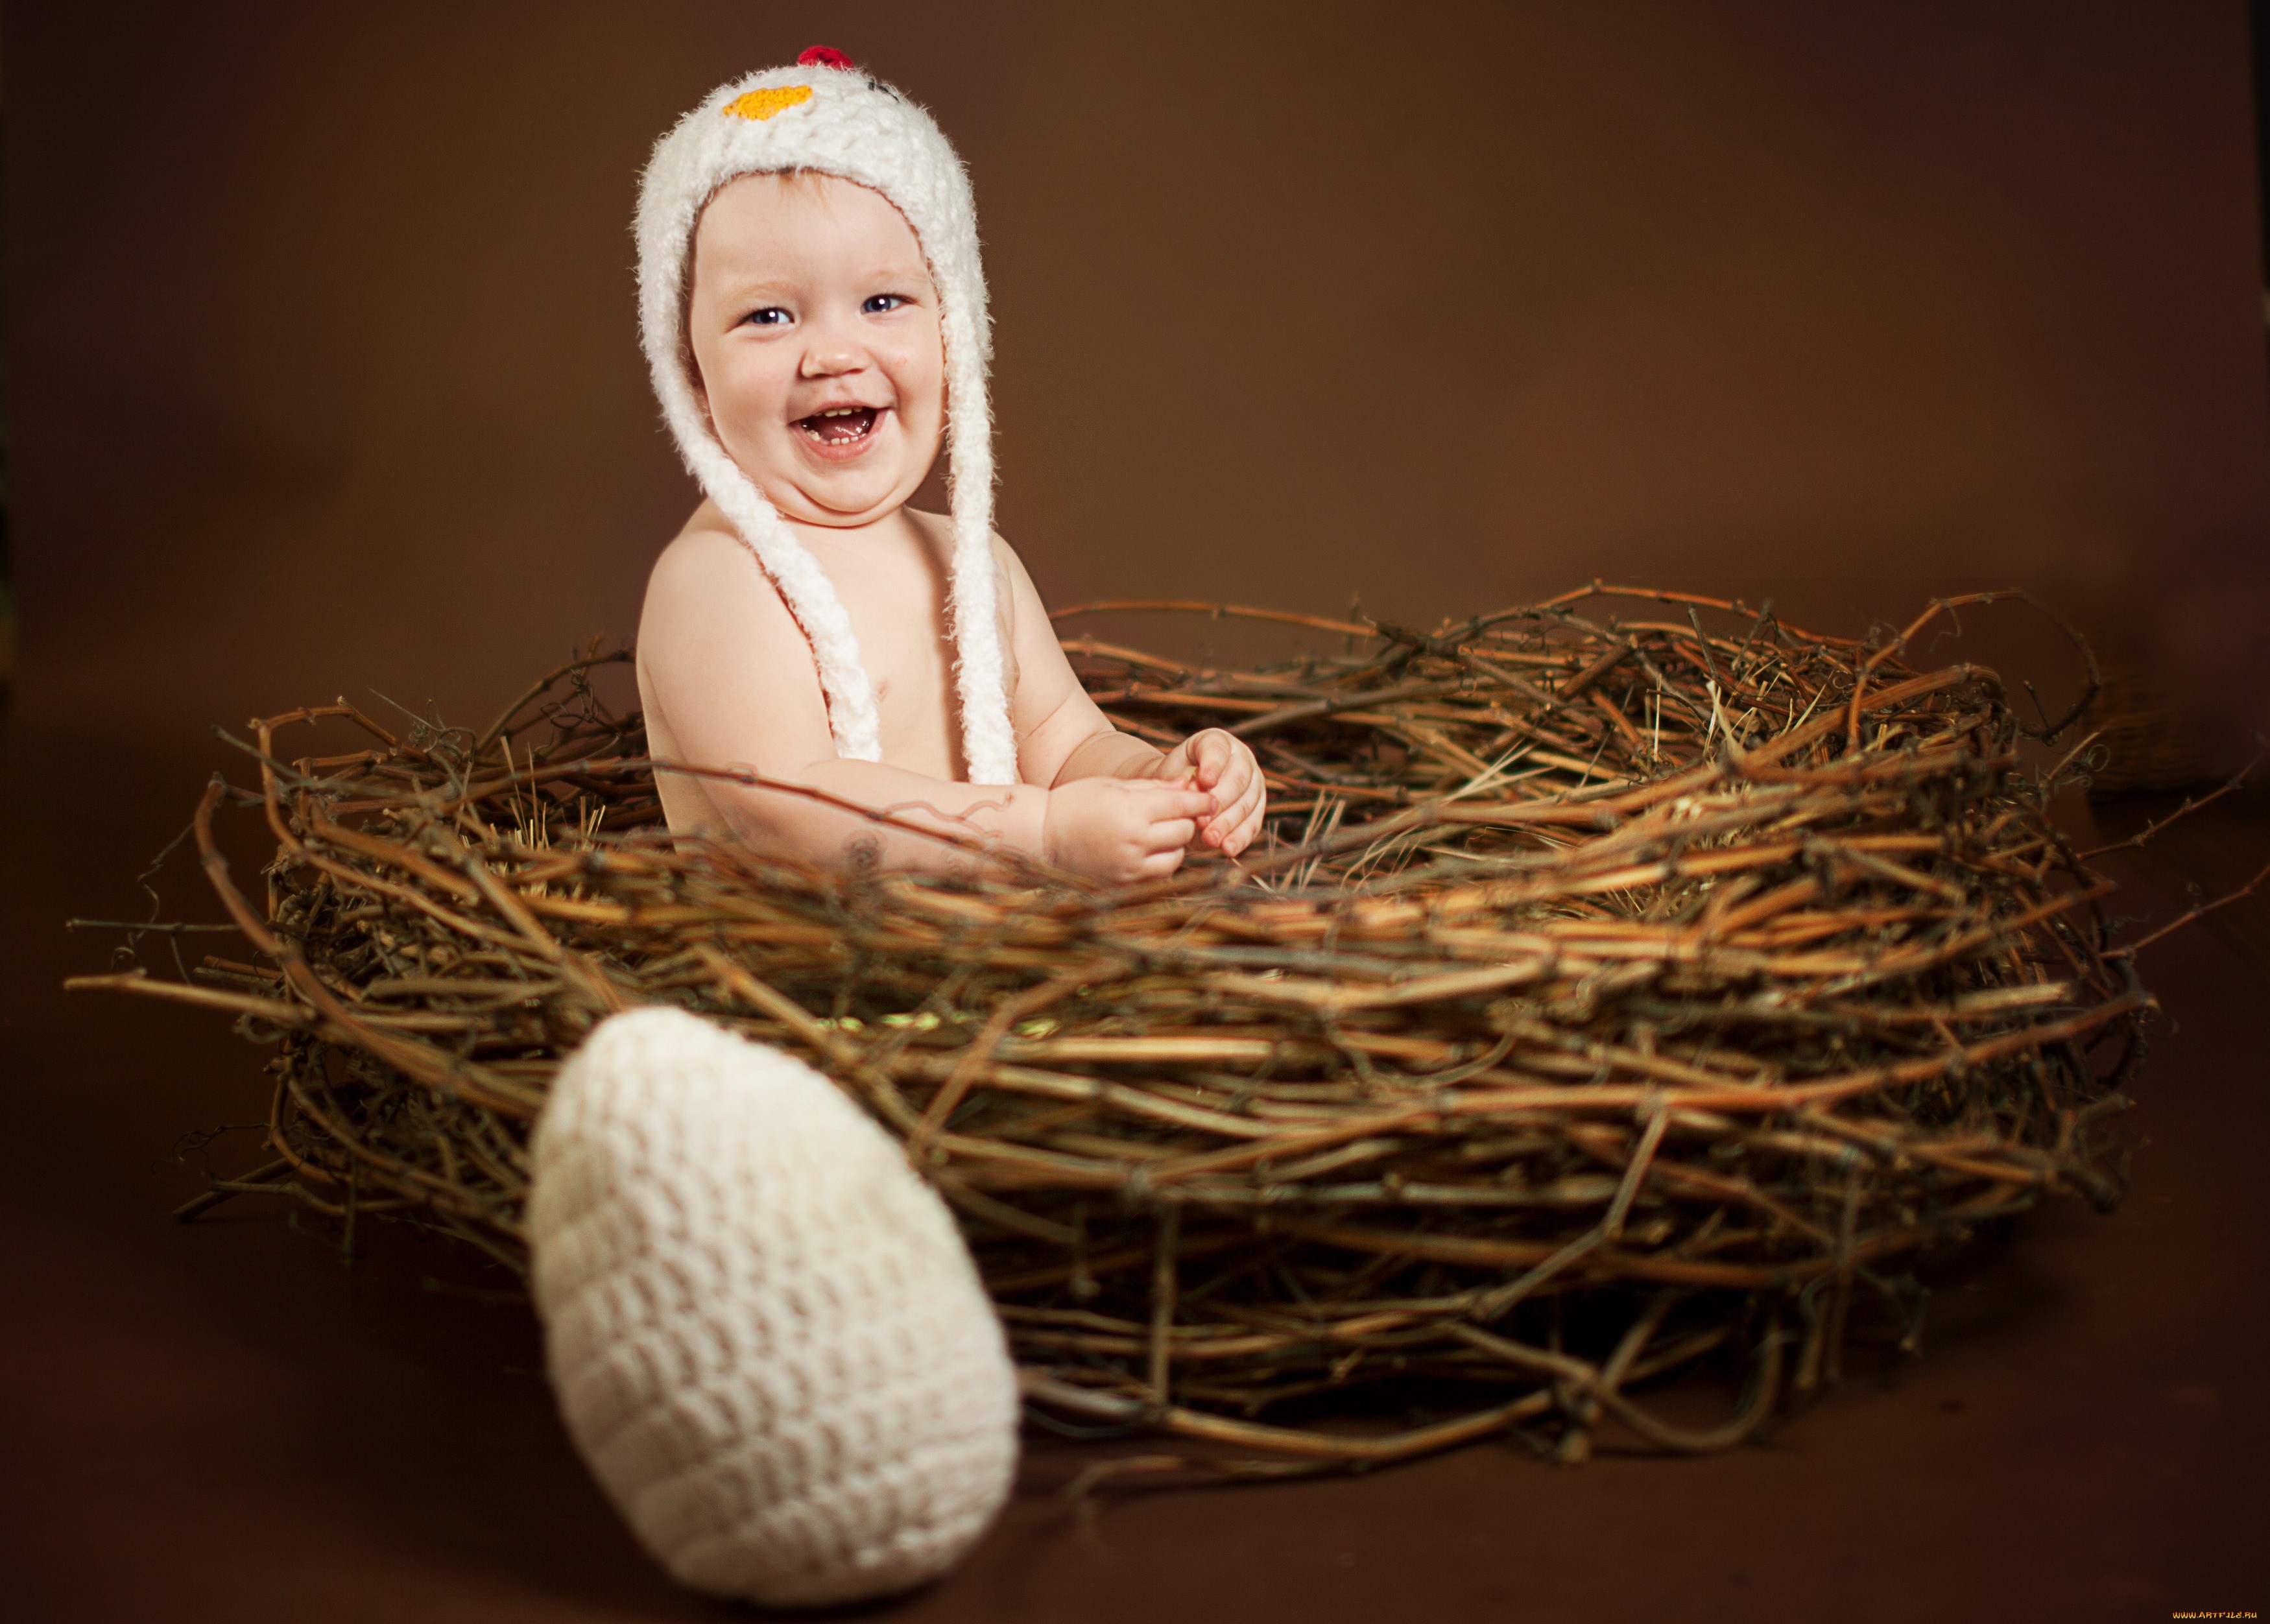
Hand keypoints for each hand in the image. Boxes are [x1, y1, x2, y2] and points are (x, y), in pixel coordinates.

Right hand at [1042, 777, 1216, 883]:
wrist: (1041, 836)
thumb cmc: (1077, 802)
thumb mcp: (1114, 786)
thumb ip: (1154, 787)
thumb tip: (1190, 784)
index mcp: (1131, 811)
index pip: (1182, 806)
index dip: (1200, 800)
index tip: (1209, 798)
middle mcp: (1134, 842)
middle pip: (1184, 832)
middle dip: (1186, 821)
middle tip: (1180, 813)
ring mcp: (1129, 868)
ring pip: (1176, 858)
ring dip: (1175, 844)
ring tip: (1160, 832)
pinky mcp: (1124, 885)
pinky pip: (1159, 875)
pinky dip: (1161, 862)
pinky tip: (1148, 849)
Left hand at [1153, 728, 1265, 856]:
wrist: (1177, 800)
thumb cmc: (1170, 786)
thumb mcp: (1169, 778)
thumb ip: (1180, 785)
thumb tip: (1195, 795)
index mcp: (1216, 742)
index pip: (1218, 749)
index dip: (1213, 764)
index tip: (1205, 780)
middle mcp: (1241, 757)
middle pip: (1237, 779)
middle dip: (1220, 802)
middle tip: (1203, 821)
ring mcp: (1254, 781)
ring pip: (1247, 802)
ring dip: (1229, 823)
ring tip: (1211, 839)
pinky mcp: (1258, 806)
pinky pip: (1253, 822)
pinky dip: (1240, 837)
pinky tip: (1228, 848)